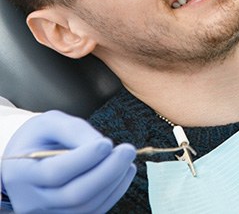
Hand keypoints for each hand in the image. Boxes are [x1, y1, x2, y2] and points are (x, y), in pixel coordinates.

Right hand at [2, 110, 135, 212]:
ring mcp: (47, 213)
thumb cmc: (39, 137)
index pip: (54, 173)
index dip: (84, 159)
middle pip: (74, 195)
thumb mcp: (50, 122)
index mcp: (20, 172)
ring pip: (87, 206)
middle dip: (107, 172)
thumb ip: (73, 130)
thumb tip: (102, 144)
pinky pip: (93, 211)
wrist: (27, 159)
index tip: (107, 143)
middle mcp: (30, 200)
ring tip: (126, 158)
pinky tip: (125, 172)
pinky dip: (114, 192)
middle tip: (128, 150)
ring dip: (114, 182)